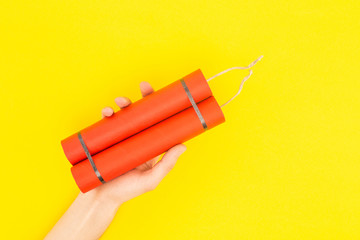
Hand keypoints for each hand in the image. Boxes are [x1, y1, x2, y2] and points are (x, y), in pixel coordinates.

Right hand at [88, 81, 186, 206]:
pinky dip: (107, 114)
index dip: (162, 108)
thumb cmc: (128, 191)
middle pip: (143, 114)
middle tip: (144, 87)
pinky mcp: (106, 138)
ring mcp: (121, 137)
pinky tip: (107, 113)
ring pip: (125, 115)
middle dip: (144, 98)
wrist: (101, 198)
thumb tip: (182, 146)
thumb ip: (166, 165)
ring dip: (123, 103)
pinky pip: (107, 123)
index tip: (166, 95)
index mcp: (150, 145)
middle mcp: (137, 138)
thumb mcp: (151, 180)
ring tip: (120, 103)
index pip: (159, 123)